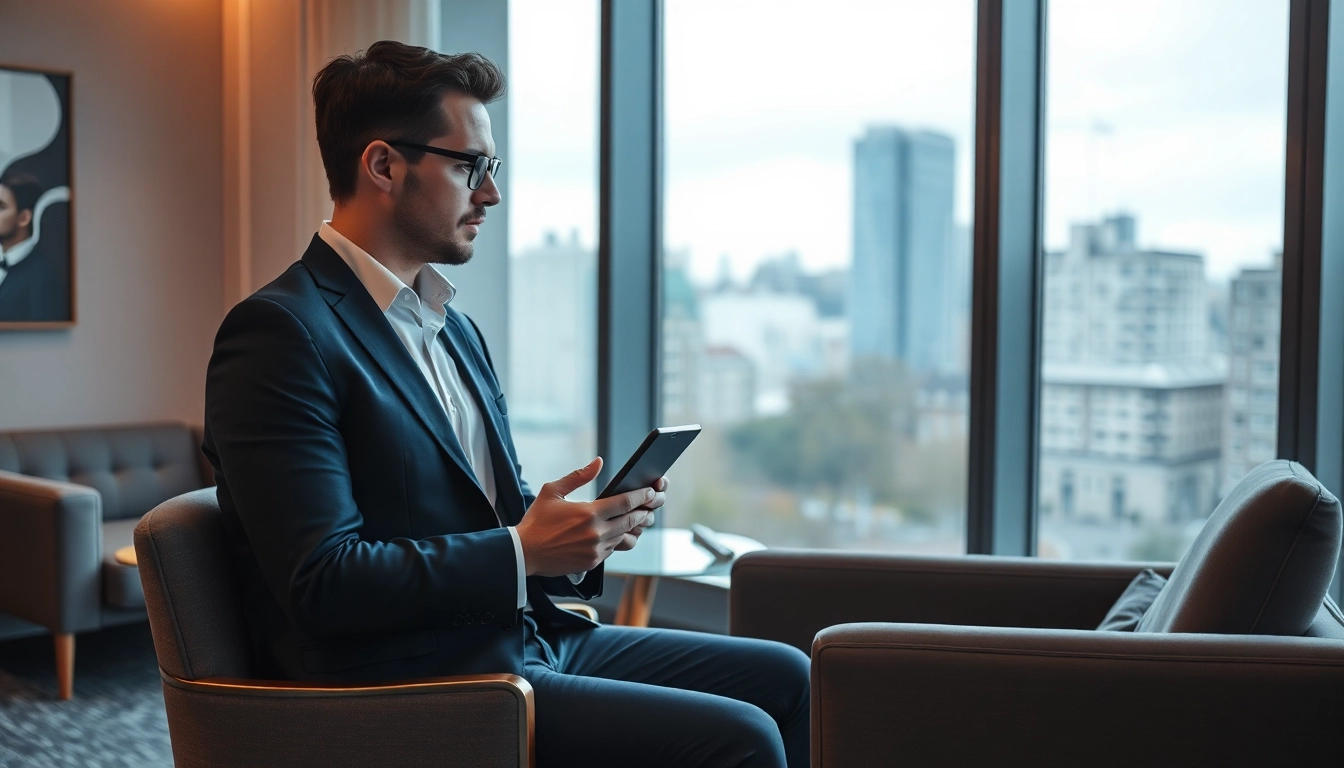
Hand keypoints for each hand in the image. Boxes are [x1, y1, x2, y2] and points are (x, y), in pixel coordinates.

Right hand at [514, 459, 666, 576]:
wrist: (524, 553)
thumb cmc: (536, 520)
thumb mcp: (552, 491)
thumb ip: (579, 475)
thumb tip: (598, 462)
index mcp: (589, 513)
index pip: (625, 503)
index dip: (642, 496)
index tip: (652, 490)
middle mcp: (596, 534)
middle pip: (631, 520)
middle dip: (645, 510)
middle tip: (654, 503)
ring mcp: (596, 550)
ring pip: (626, 537)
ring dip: (635, 526)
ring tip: (640, 517)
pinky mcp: (593, 563)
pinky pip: (614, 549)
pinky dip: (619, 539)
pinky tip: (618, 531)